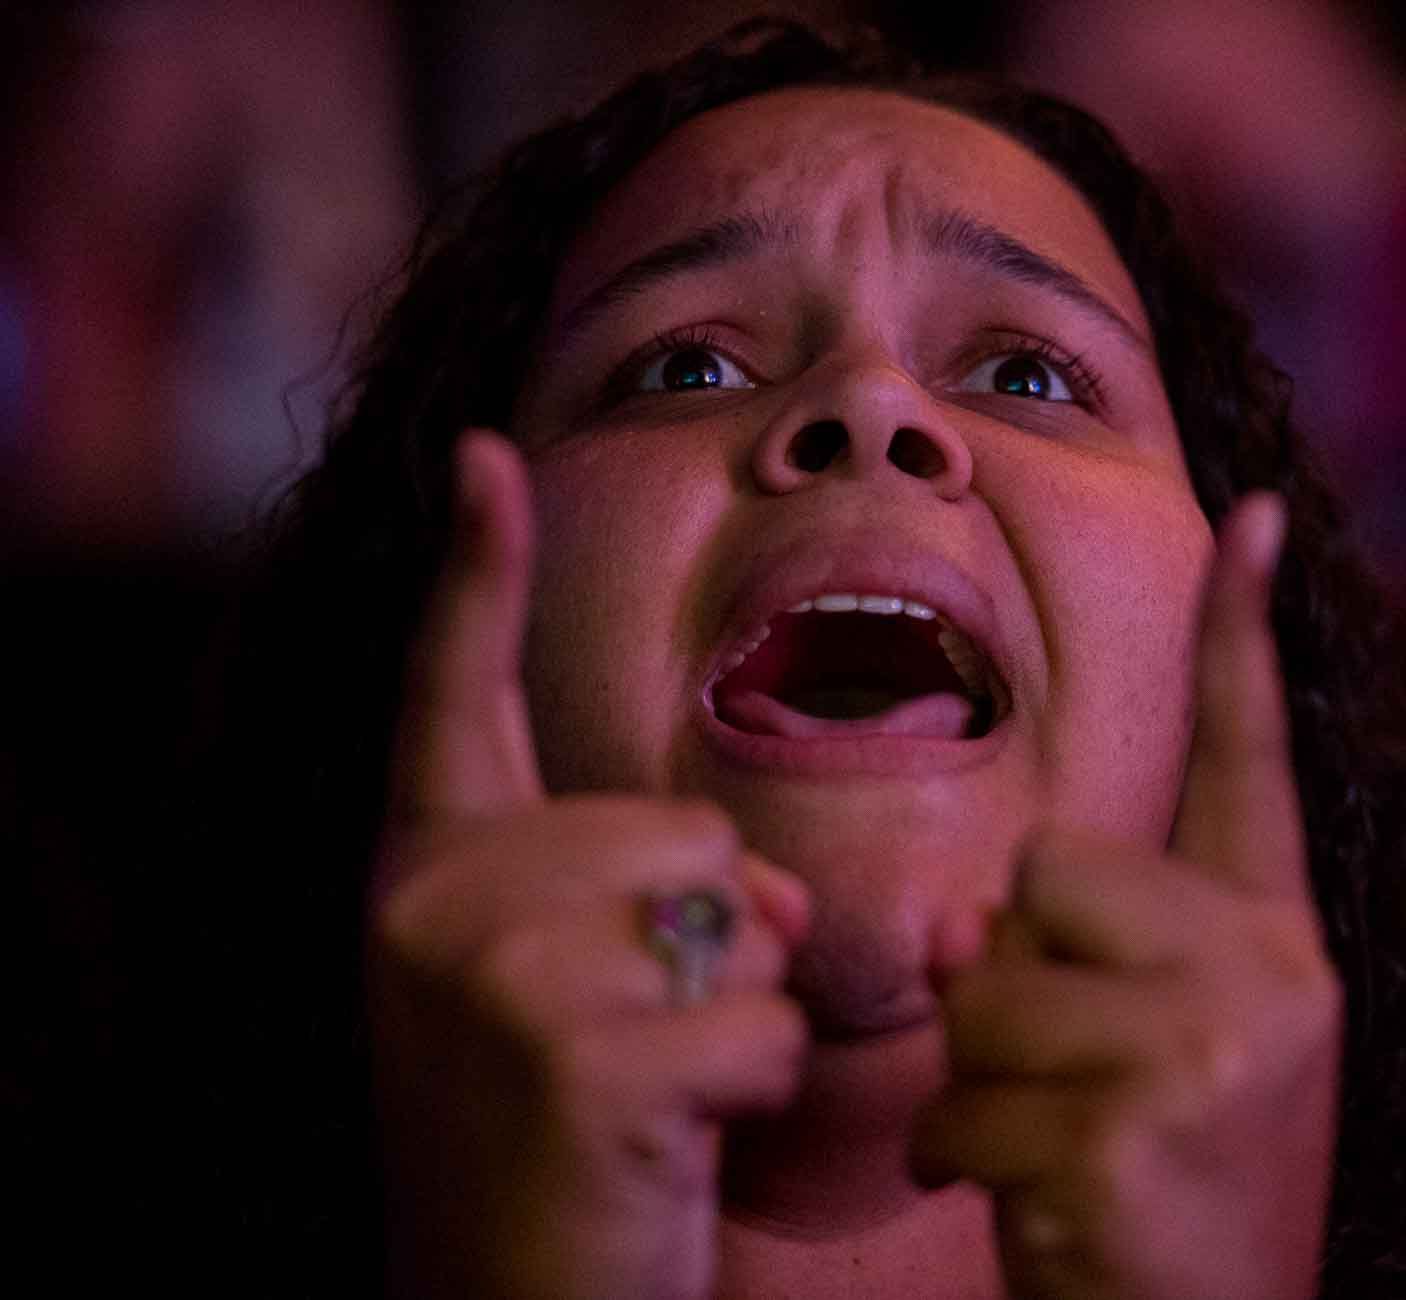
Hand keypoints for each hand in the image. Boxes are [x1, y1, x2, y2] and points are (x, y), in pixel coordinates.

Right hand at [367, 431, 810, 1299]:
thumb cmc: (562, 1149)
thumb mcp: (570, 997)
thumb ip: (641, 895)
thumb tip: (767, 891)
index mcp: (427, 873)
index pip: (452, 695)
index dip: (476, 573)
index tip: (489, 457)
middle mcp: (434, 902)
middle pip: (687, 831)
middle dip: (713, 944)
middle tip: (628, 1056)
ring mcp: (493, 972)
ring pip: (739, 921)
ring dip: (736, 1024)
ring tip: (644, 1102)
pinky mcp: (573, 1055)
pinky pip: (763, 1021)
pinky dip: (756, 1092)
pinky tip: (667, 1151)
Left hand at [913, 495, 1341, 1299]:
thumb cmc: (1157, 1202)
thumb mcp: (1126, 1061)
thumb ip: (1060, 960)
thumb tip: (951, 925)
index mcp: (1271, 945)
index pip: (1250, 765)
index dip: (1241, 640)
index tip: (1257, 518)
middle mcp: (1268, 975)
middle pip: (1042, 874)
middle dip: (1010, 980)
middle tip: (1073, 1088)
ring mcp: (1215, 1046)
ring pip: (983, 987)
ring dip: (975, 1083)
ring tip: (1056, 1154)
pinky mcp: (1144, 1123)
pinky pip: (963, 1094)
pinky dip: (961, 1159)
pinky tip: (1043, 1213)